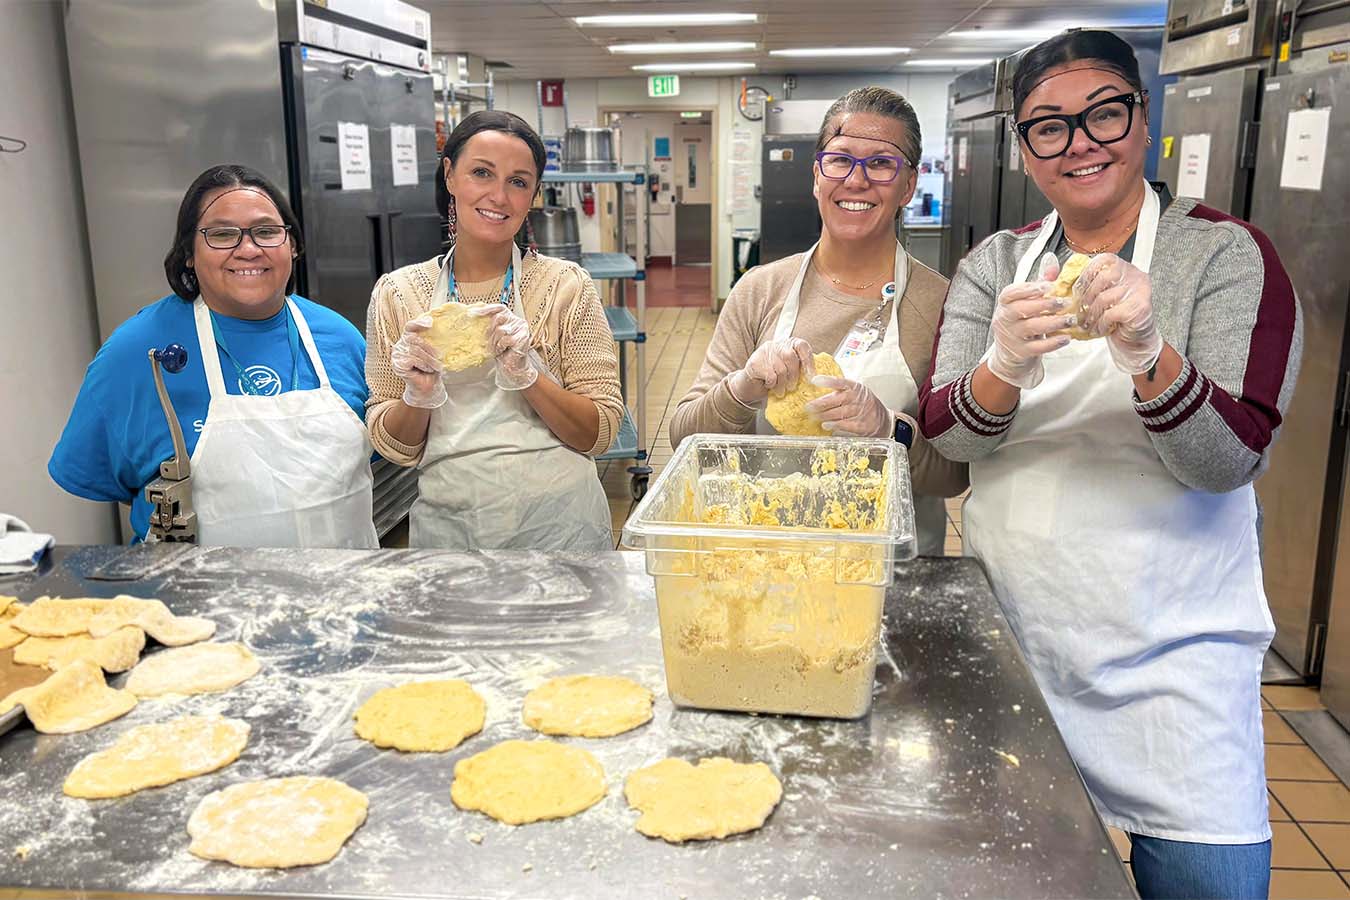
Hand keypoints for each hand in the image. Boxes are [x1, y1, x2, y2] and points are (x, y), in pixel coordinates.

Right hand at [390, 316, 445, 408]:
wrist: (428, 386)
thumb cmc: (431, 368)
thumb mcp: (433, 351)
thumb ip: (431, 339)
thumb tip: (435, 324)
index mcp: (408, 339)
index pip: (410, 326)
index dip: (418, 323)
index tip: (430, 323)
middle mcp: (400, 345)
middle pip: (415, 338)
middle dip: (429, 349)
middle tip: (439, 357)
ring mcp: (397, 355)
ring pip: (415, 350)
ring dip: (429, 359)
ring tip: (434, 366)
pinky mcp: (397, 364)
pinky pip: (412, 359)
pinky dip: (422, 365)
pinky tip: (426, 370)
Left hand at [472, 303, 539, 390]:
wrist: (512, 367)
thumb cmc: (503, 352)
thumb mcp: (493, 336)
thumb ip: (489, 325)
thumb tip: (473, 315)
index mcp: (511, 318)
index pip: (499, 308)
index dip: (486, 309)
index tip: (472, 313)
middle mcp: (518, 321)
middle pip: (498, 318)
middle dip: (490, 331)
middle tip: (488, 342)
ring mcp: (522, 329)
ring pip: (501, 330)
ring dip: (495, 342)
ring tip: (497, 349)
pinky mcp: (523, 338)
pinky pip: (506, 339)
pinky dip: (501, 347)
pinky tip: (503, 351)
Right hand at [727, 338, 813, 405]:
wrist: (749, 385)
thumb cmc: (772, 379)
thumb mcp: (788, 371)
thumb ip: (799, 368)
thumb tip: (815, 377)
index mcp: (787, 344)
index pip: (801, 346)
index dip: (808, 361)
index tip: (811, 376)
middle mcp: (776, 345)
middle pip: (790, 357)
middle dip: (794, 375)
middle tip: (792, 387)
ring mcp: (764, 352)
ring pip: (781, 369)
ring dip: (782, 384)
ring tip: (781, 391)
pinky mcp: (755, 362)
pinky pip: (770, 376)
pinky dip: (772, 384)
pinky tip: (770, 386)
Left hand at [803, 376, 894, 437]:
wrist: (884, 420)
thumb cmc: (865, 403)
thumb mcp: (857, 392)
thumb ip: (842, 390)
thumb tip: (818, 389)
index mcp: (856, 387)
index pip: (841, 382)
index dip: (827, 381)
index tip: (814, 381)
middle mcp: (859, 398)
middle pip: (837, 399)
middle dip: (820, 403)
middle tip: (808, 406)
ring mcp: (861, 412)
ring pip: (839, 413)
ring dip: (824, 415)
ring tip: (813, 416)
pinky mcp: (861, 425)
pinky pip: (845, 424)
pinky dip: (834, 425)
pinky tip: (826, 425)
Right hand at [986, 252, 1074, 389]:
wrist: (1011, 354)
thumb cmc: (1022, 322)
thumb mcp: (1027, 302)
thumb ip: (1040, 283)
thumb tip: (1051, 261)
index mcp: (1005, 304)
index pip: (1010, 294)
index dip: (1028, 289)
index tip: (1048, 286)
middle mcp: (1004, 319)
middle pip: (1021, 309)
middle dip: (1045, 305)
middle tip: (1066, 302)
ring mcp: (1011, 337)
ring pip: (1031, 328)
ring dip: (1053, 323)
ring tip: (1071, 320)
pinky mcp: (1020, 352)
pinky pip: (1037, 347)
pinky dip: (1053, 343)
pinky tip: (1066, 338)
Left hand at [1076, 254, 1163, 374]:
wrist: (1134, 338)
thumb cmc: (1115, 317)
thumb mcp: (1099, 296)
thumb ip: (1084, 284)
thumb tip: (1053, 275)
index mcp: (1124, 268)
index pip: (1103, 260)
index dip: (1086, 274)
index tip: (1077, 290)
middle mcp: (1134, 276)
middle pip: (1103, 278)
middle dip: (1086, 297)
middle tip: (1080, 310)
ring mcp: (1140, 291)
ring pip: (1105, 298)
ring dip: (1091, 314)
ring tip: (1088, 323)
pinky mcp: (1140, 307)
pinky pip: (1111, 313)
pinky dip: (1101, 324)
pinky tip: (1099, 328)